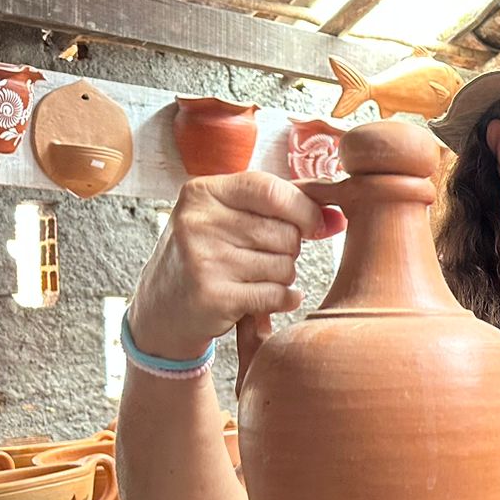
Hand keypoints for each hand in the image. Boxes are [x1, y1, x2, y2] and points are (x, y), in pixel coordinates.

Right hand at [127, 174, 344, 360]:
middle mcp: (198, 222)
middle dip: (289, 250)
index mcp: (203, 192)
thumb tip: (338, 215)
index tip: (316, 225)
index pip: (272, 190)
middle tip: (262, 258)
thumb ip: (282, 208)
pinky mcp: (213, 296)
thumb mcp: (229, 218)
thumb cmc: (207, 256)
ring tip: (252, 278)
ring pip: (285, 266)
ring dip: (282, 277)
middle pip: (286, 233)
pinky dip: (280, 300)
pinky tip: (260, 299)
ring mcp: (204, 260)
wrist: (161, 309)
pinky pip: (277, 295)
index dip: (305, 209)